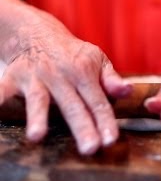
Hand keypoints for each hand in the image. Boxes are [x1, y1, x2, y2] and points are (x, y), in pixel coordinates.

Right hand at [0, 4, 131, 154]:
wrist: (36, 31)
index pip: (98, 102)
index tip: (111, 141)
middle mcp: (61, 75)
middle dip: (82, 128)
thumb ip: (111, 79)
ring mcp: (36, 77)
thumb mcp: (97, 60)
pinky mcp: (13, 77)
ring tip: (36, 136)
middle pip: (73, 106)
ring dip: (37, 117)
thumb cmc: (72, 53)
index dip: (105, 121)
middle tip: (90, 149)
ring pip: (38, 100)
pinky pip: (2, 90)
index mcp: (84, 73)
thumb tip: (128, 92)